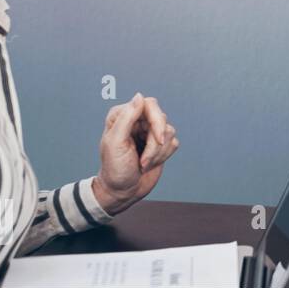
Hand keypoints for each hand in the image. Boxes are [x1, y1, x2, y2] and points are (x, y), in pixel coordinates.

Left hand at [93, 93, 179, 214]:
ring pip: (169, 132)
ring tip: (143, 163)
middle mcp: (137, 120)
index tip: (156, 140)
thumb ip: (126, 117)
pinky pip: (174, 142)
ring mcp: (149, 132)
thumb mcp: (115, 142)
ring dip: (158, 153)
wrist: (123, 191)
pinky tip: (150, 163)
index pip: (149, 104)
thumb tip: (139, 96)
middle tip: (145, 160)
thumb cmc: (115, 169)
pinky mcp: (161, 143)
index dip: (156, 121)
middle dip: (156, 143)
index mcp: (122, 115)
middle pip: (161, 118)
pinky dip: (164, 156)